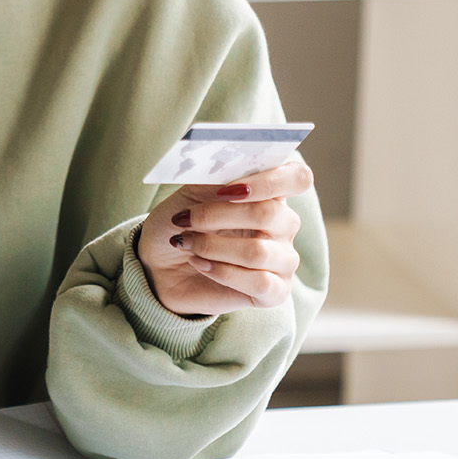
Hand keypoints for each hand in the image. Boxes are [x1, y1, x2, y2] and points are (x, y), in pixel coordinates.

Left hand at [136, 159, 310, 317]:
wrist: (160, 266)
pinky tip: (200, 265)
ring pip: (258, 252)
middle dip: (219, 215)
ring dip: (212, 247)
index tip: (229, 188)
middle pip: (269, 213)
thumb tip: (230, 165)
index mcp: (271, 193)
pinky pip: (259, 283)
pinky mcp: (275, 292)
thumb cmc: (181, 223)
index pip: (297, 178)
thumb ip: (215, 178)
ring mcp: (283, 260)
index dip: (269, 180)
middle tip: (186, 219)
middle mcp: (284, 225)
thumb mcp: (190, 193)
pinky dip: (221, 272)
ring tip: (186, 243)